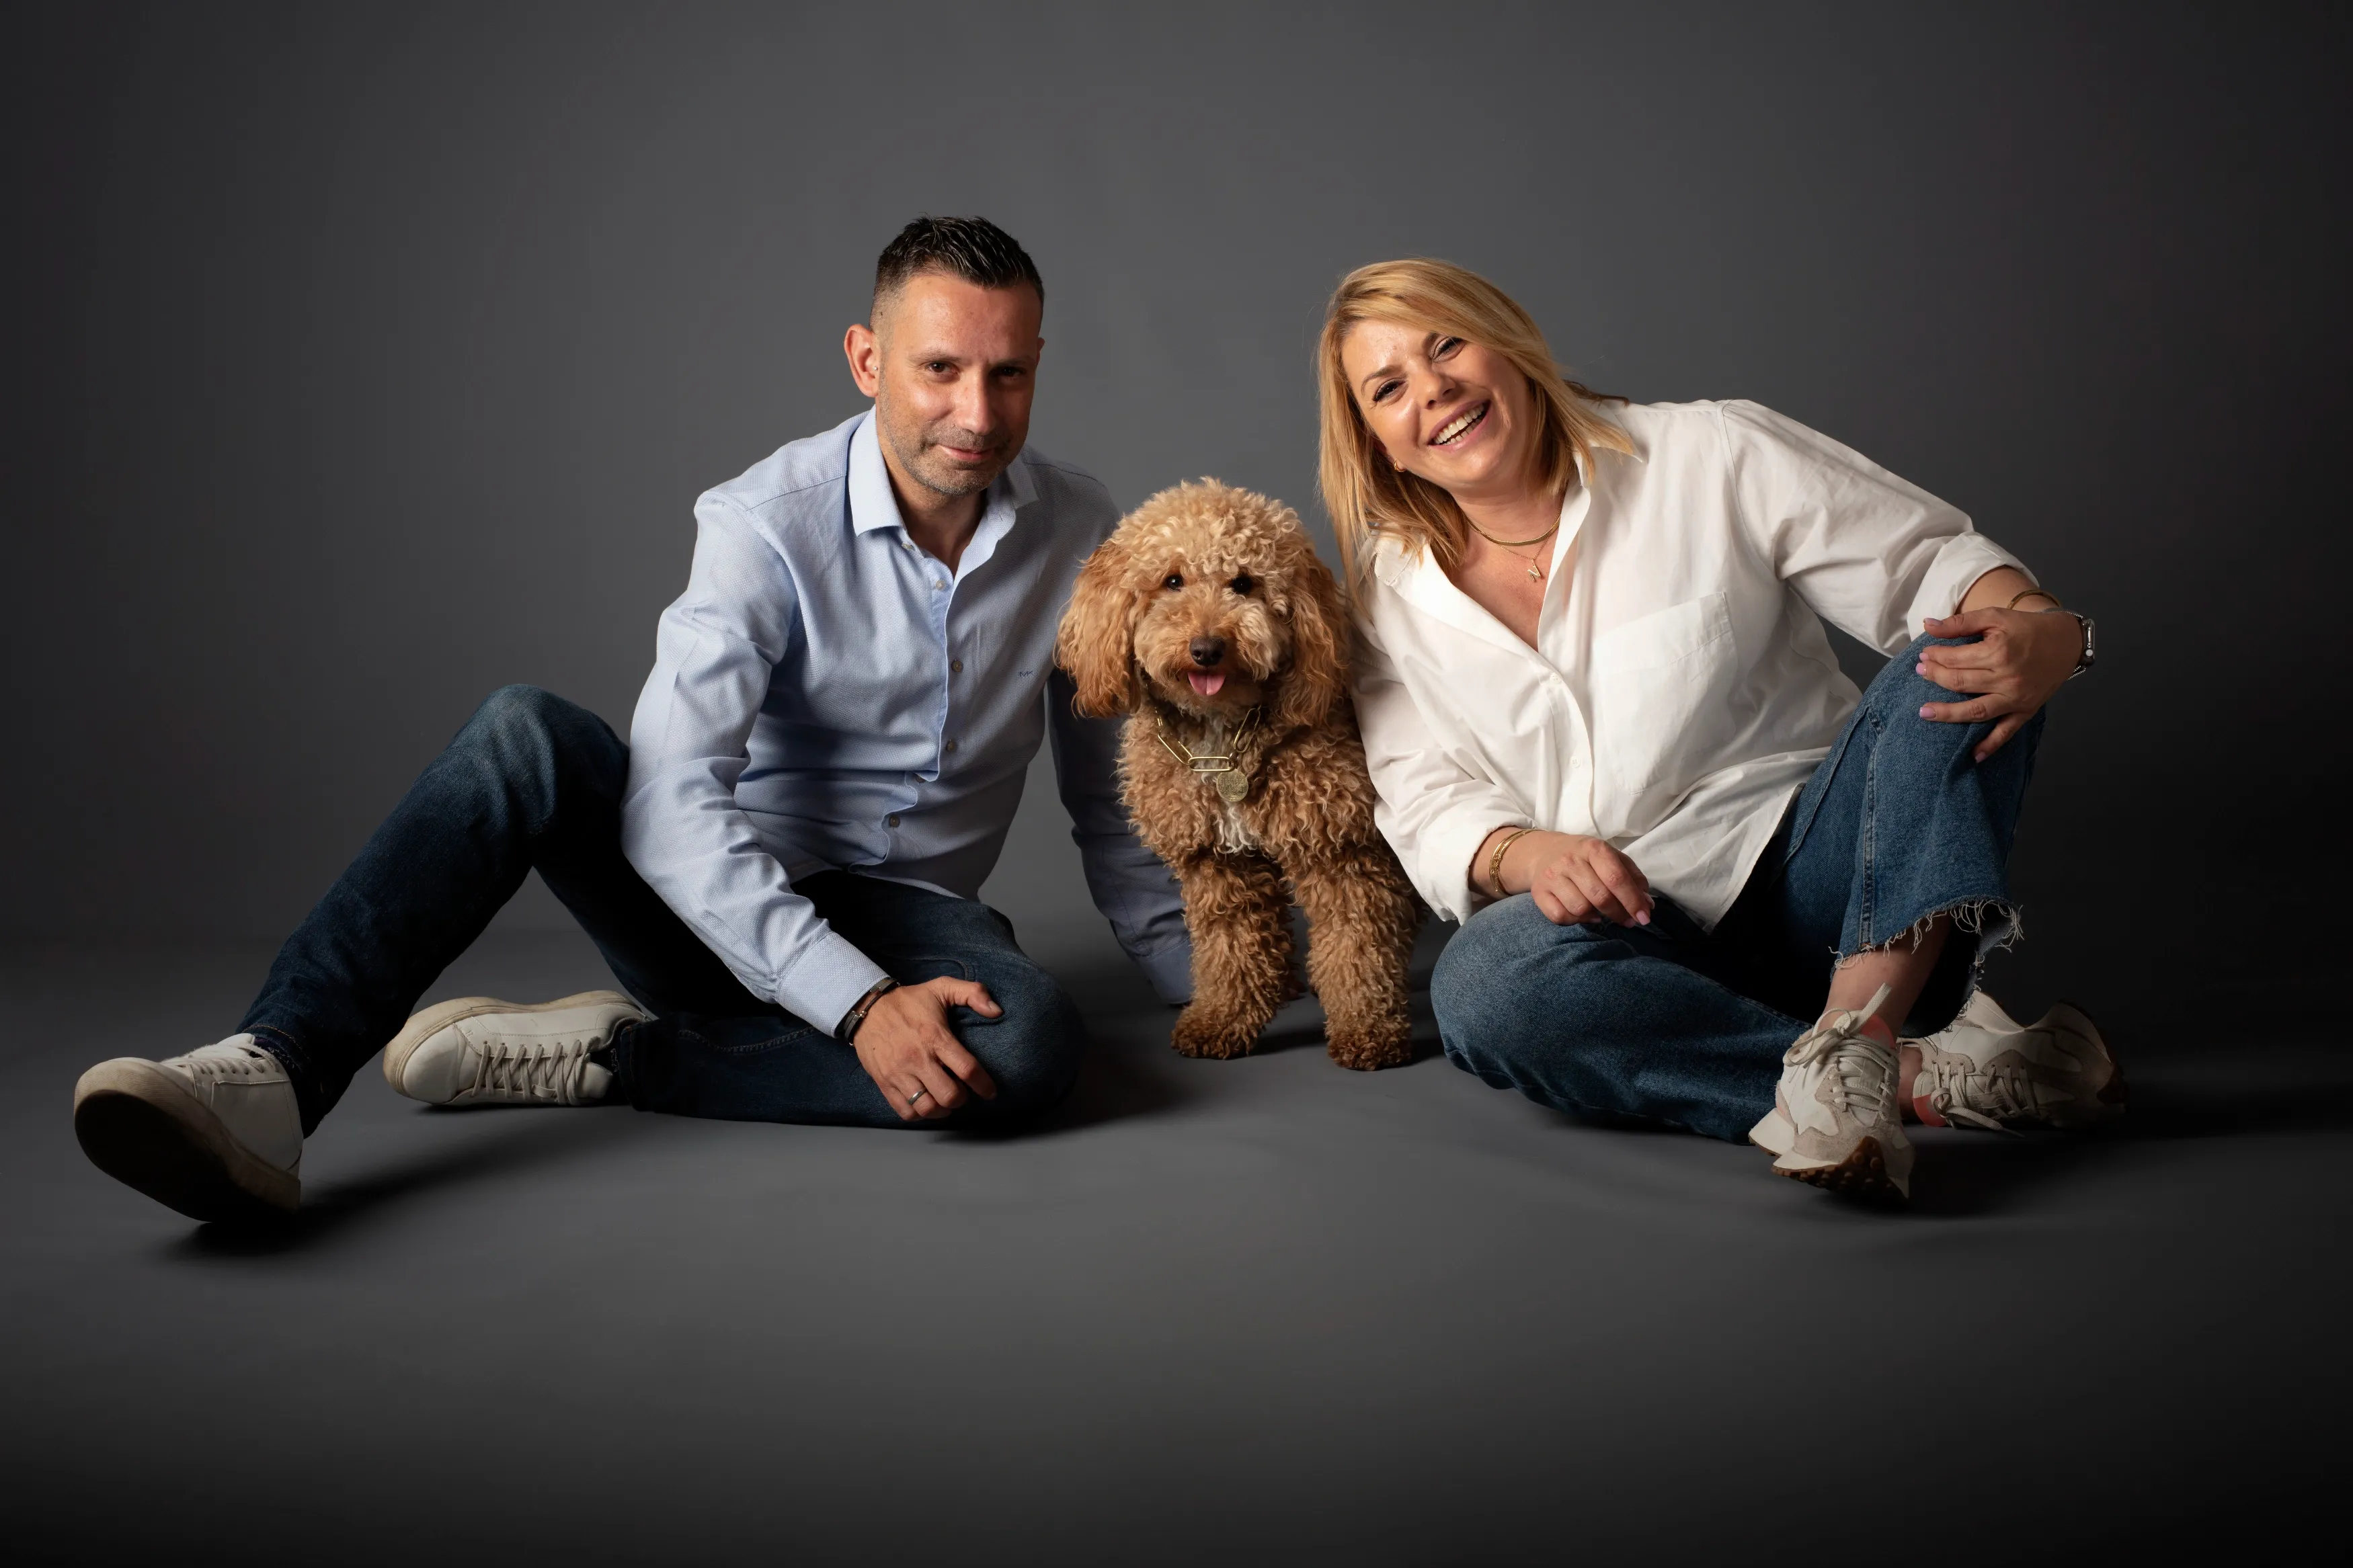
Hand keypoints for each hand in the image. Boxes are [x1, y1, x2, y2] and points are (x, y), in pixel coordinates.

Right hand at [851, 977, 1000, 1121]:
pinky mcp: (884, 1083)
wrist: (867, 1008)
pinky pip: (906, 1112)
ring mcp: (899, 1073)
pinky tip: (926, 1104)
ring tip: (945, 1101)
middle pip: (949, 1095)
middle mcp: (918, 1058)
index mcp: (935, 1037)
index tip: (990, 1091)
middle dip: (962, 1098)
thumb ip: (973, 993)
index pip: (967, 1069)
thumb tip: (996, 1010)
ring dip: (942, 1110)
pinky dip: (920, 1114)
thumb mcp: (942, 987)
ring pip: (927, 1108)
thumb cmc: (909, 1000)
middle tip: (963, 1092)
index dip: (984, 1085)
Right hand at [1494, 829, 1653, 926]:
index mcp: (1594, 848)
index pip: (1616, 878)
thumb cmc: (1585, 858)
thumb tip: (1646, 904)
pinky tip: (1583, 914)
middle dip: (1619, 913)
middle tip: (1627, 920)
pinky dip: (1575, 920)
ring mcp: (1552, 876)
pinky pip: (1560, 916)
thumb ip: (1632, 878)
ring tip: (1601, 912)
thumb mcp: (1611, 858)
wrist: (1543, 852)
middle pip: (1600, 897)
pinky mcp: (1539, 892)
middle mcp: (1571, 860)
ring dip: (1595, 916)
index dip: (1633, 901)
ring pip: (1580, 909)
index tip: (1643, 917)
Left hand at [1917, 607, 2083, 760]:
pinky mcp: (2026, 711)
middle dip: (1935, 677)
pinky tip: (1973, 756)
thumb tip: (1927, 626)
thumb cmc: (2027, 628)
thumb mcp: (1994, 617)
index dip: (1935, 656)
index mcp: (1998, 652)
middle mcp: (2007, 678)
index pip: (1955, 659)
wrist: (2065, 642)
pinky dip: (1990, 746)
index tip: (1924, 655)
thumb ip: (1960, 623)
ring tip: (1924, 712)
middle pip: (1960, 683)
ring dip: (1948, 714)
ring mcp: (2016, 698)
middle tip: (1921, 672)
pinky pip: (2006, 732)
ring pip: (1975, 711)